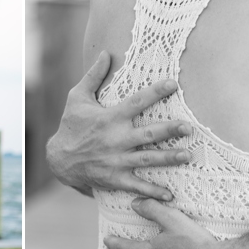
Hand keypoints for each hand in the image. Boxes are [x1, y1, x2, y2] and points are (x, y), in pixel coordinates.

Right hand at [45, 50, 191, 200]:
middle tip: (189, 127)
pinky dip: (153, 191)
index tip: (173, 83)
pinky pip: (137, 185)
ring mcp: (117, 160)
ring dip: (168, 158)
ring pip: (147, 159)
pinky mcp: (116, 178)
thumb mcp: (77, 97)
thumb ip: (93, 76)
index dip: (155, 92)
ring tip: (188, 155)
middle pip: (147, 134)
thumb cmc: (71, 126)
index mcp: (110, 118)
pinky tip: (170, 195)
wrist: (59, 159)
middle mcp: (116, 139)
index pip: (136, 102)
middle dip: (169, 130)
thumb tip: (106, 53)